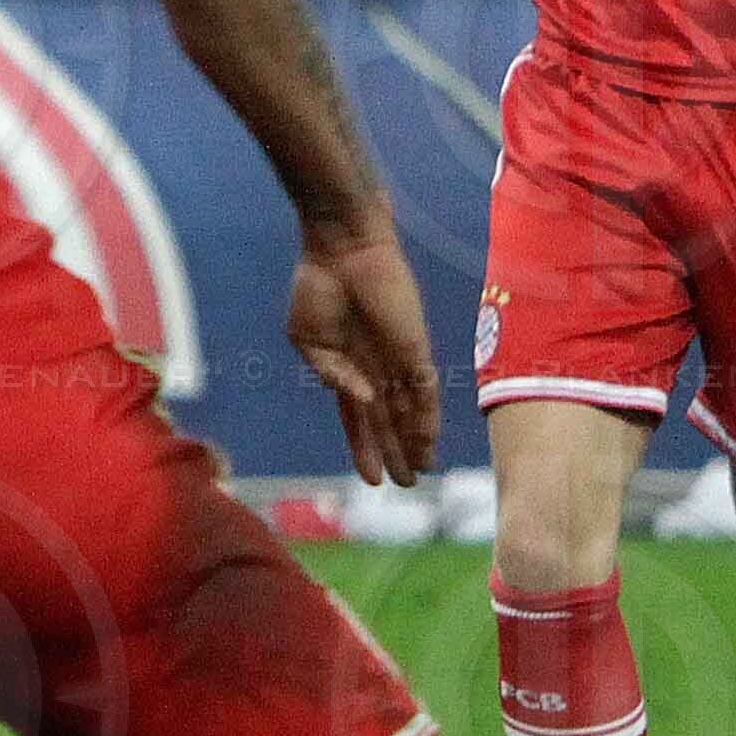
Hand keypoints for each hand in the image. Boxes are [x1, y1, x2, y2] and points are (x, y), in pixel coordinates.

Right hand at [286, 231, 441, 484]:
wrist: (339, 249)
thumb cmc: (318, 287)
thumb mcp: (307, 341)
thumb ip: (330, 375)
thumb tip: (359, 400)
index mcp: (348, 368)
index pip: (360, 419)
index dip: (364, 449)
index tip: (372, 480)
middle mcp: (377, 369)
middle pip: (389, 422)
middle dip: (397, 454)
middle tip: (408, 485)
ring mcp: (398, 360)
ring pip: (409, 412)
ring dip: (415, 444)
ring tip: (421, 473)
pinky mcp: (415, 347)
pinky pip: (424, 388)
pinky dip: (426, 416)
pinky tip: (428, 442)